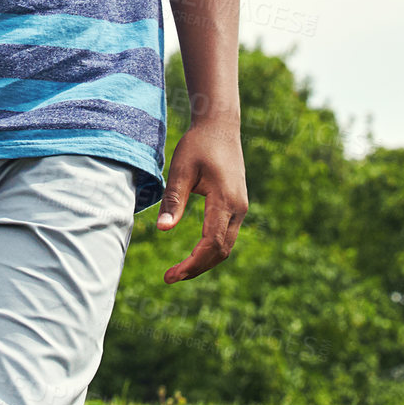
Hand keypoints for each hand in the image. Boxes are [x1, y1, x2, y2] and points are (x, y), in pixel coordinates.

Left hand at [154, 124, 247, 281]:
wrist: (220, 126)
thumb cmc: (198, 145)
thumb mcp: (180, 170)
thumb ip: (173, 199)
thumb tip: (162, 229)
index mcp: (225, 199)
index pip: (211, 243)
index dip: (192, 264)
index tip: (171, 275)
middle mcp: (238, 207)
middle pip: (221, 251)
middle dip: (196, 268)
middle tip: (170, 277)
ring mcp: (241, 208)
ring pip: (226, 246)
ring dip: (204, 261)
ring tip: (179, 271)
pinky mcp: (237, 206)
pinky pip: (226, 236)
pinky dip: (211, 250)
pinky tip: (193, 255)